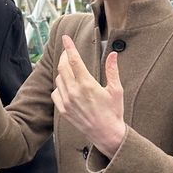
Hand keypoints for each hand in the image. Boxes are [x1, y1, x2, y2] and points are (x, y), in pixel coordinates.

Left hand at [52, 35, 125, 156]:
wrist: (106, 134)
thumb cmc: (113, 112)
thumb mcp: (116, 90)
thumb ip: (112, 70)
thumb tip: (113, 54)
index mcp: (87, 85)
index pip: (73, 60)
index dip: (69, 47)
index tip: (65, 38)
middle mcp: (74, 92)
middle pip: (62, 67)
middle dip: (64, 57)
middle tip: (68, 52)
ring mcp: (67, 102)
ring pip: (58, 79)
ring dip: (63, 72)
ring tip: (70, 70)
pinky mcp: (64, 110)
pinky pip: (55, 93)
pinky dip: (59, 86)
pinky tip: (67, 86)